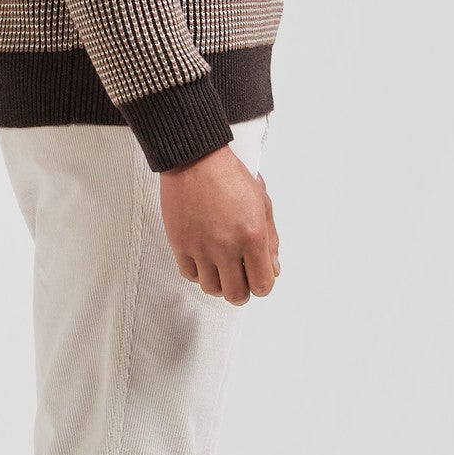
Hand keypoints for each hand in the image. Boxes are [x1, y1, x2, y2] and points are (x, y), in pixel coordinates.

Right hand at [159, 144, 280, 302]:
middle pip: (237, 295)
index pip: (263, 284)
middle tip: (241, 280)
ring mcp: (201, 247)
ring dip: (219, 283)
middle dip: (242, 291)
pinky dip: (199, 273)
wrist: (195, 159)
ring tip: (221, 269)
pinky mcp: (180, 244)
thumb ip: (271, 240)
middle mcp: (227, 246)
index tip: (259, 278)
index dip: (263, 285)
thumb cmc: (229, 175)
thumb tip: (272, 268)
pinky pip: (190, 275)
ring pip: (212, 289)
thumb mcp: (263, 204)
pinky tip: (204, 260)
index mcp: (252, 235)